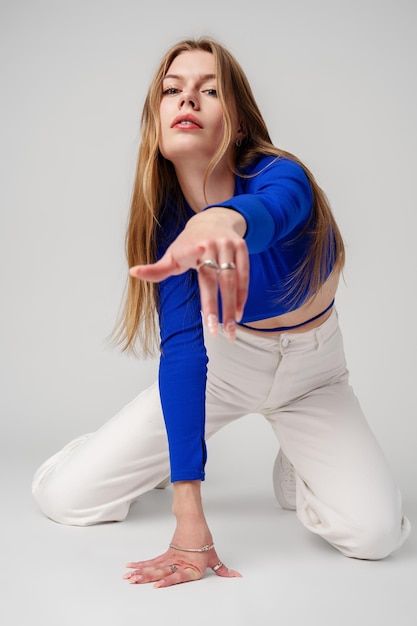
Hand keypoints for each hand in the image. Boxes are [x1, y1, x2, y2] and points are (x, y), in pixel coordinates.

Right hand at [123, 545, 241, 588]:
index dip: (167, 581)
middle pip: (160, 571)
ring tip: (128, 578)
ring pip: (153, 567)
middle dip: (145, 578)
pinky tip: (131, 567)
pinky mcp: (166, 554)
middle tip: (133, 582)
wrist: (193, 519)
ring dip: (140, 572)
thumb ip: (222, 569)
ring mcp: (170, 558)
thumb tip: (236, 576)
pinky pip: (152, 561)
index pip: (178, 576)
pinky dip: (141, 564)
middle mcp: (179, 563)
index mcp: (191, 567)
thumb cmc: (202, 536)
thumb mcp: (213, 555)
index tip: (156, 586)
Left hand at [129, 208, 248, 341]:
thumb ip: (156, 269)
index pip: (195, 260)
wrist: (213, 219)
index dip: (197, 261)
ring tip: (230, 330)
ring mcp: (229, 245)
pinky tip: (239, 314)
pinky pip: (244, 275)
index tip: (200, 257)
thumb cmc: (188, 243)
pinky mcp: (242, 247)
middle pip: (216, 280)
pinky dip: (242, 296)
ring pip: (232, 280)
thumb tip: (133, 272)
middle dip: (216, 308)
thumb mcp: (172, 255)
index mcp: (191, 246)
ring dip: (232, 307)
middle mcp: (212, 244)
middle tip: (216, 332)